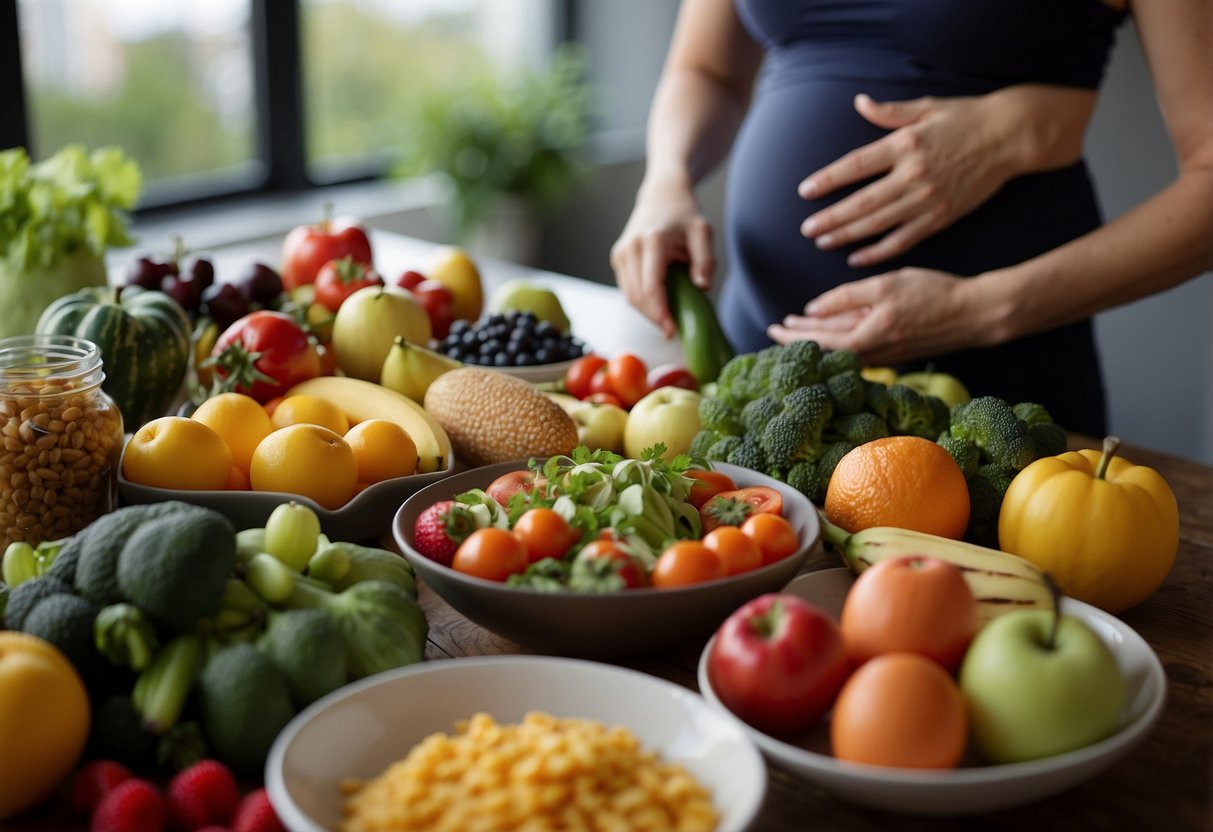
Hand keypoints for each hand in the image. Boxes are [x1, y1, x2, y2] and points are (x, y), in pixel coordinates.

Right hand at [610, 176, 715, 337]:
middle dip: (654, 318)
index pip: (651, 286)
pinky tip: (658, 306)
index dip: (660, 313)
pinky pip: (628, 289)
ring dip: (647, 312)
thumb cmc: (684, 214)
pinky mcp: (618, 259)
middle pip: (637, 296)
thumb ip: (705, 260)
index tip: (672, 330)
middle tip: (673, 331)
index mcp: (652, 241)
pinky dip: (642, 302)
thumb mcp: (703, 232)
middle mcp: (630, 248)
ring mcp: (621, 254)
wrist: (661, 194)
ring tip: (668, 319)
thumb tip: (702, 288)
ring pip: (629, 296)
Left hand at [766, 268, 986, 364]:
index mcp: (866, 337)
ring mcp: (884, 355)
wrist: (975, 313)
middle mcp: (872, 352)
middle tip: (776, 329)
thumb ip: (846, 298)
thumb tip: (812, 310)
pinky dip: (839, 342)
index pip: (818, 341)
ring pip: (841, 349)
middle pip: (826, 348)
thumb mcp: (886, 285)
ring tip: (798, 330)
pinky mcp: (896, 351)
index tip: (774, 327)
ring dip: (818, 340)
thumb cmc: (934, 293)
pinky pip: (858, 349)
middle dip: (799, 339)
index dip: (793, 335)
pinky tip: (833, 335)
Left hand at [799, 93, 1020, 267]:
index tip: (805, 191)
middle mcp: (914, 175)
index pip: (856, 165)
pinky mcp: (941, 217)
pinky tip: (858, 258)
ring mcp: (927, 199)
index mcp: (905, 145)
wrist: (1011, 137)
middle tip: (807, 229)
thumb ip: (890, 112)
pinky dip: (879, 252)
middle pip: (863, 202)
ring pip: (879, 224)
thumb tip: (860, 102)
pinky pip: (904, 240)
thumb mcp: (927, 107)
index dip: (829, 180)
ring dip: (848, 236)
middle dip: (831, 218)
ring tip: (823, 242)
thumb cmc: (966, 118)